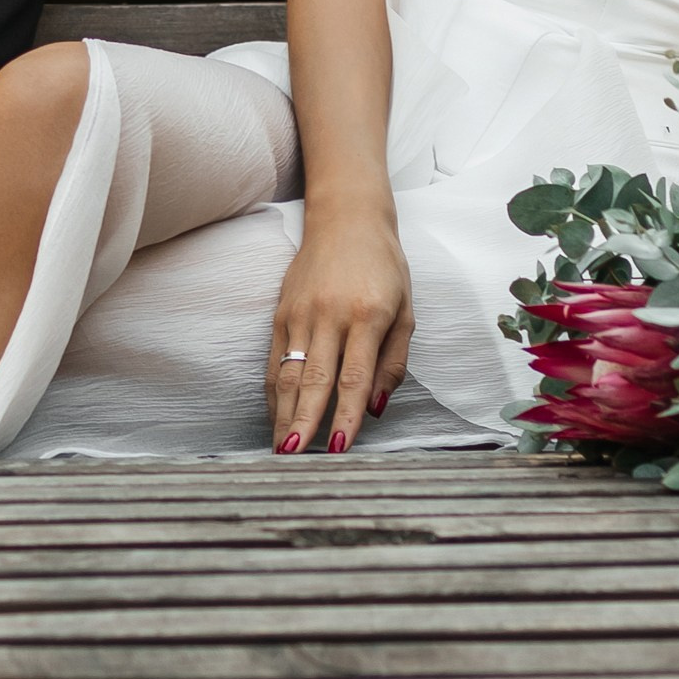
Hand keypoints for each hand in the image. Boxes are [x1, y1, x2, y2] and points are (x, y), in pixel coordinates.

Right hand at [264, 192, 413, 454]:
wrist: (346, 219)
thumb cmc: (384, 267)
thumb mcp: (405, 311)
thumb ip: (393, 363)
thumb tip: (375, 408)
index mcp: (367, 316)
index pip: (354, 378)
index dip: (345, 417)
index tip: (340, 450)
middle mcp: (330, 315)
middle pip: (314, 380)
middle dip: (304, 422)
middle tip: (295, 459)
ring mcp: (301, 313)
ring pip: (288, 373)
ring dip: (283, 414)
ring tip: (281, 448)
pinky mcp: (282, 311)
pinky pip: (274, 358)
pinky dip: (273, 391)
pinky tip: (275, 416)